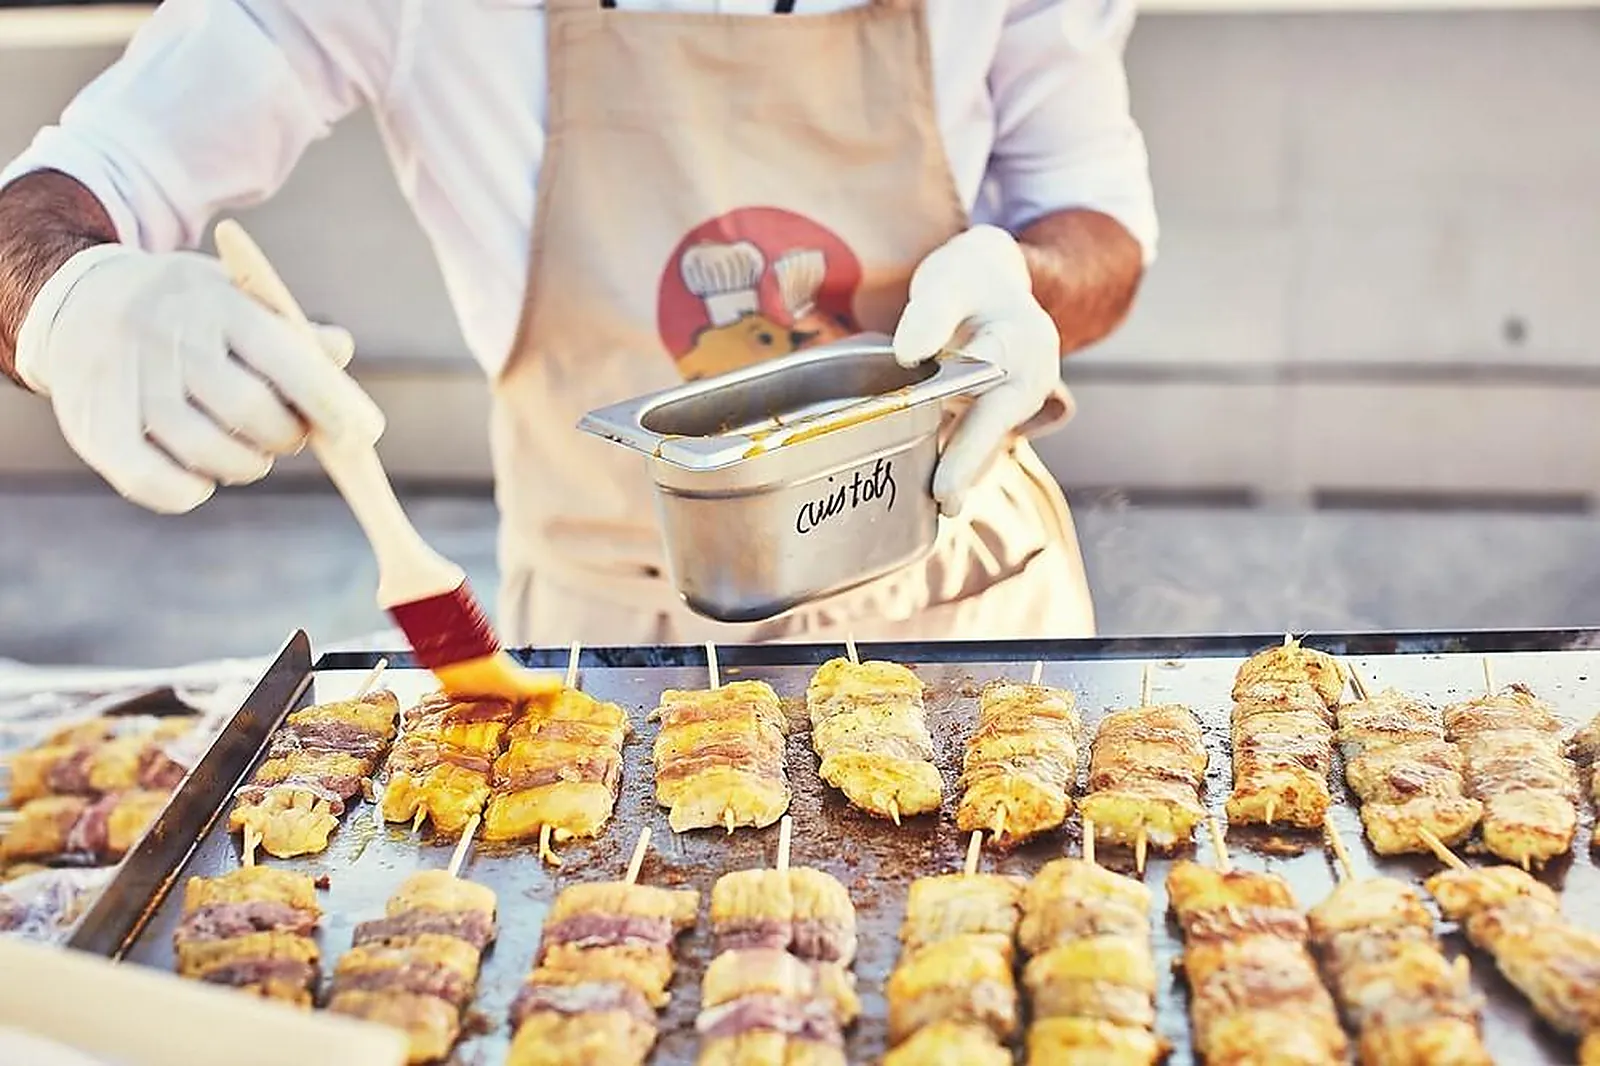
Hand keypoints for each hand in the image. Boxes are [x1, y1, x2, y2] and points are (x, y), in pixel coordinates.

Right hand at [16, 243, 383, 513]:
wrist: (78, 302)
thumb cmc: (186, 311)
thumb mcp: (237, 298)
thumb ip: (291, 331)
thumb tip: (339, 351)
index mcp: (215, 303)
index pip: (283, 357)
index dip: (326, 402)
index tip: (358, 433)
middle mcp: (167, 339)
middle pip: (251, 412)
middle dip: (286, 437)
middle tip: (287, 435)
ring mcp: (127, 383)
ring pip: (211, 453)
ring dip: (246, 466)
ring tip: (246, 451)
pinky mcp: (94, 428)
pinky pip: (157, 484)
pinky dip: (191, 493)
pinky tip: (202, 478)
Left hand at [893, 225, 1060, 516]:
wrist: (992, 278)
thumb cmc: (968, 279)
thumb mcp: (950, 278)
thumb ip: (931, 311)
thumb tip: (909, 354)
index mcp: (1021, 343)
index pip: (992, 393)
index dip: (968, 442)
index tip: (945, 476)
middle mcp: (1031, 376)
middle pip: (994, 426)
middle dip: (967, 465)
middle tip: (943, 502)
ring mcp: (1021, 397)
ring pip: (988, 439)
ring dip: (963, 469)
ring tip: (936, 504)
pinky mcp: (1003, 410)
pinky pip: (982, 438)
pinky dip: (958, 457)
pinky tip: (931, 485)